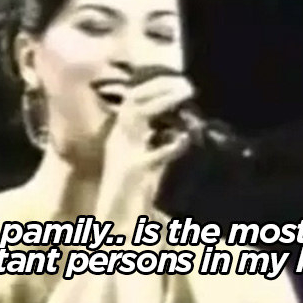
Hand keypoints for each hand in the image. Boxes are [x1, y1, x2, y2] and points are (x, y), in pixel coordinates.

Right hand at [95, 74, 193, 233]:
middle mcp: (118, 141)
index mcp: (120, 137)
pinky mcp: (134, 173)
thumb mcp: (148, 163)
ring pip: (137, 116)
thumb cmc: (133, 194)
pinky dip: (171, 146)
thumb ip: (159, 145)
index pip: (133, 100)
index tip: (176, 79)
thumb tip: (181, 130)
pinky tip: (185, 140)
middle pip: (134, 102)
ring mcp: (123, 154)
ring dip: (161, 101)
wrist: (116, 223)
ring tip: (184, 94)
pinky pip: (154, 154)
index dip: (153, 85)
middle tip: (186, 84)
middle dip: (159, 87)